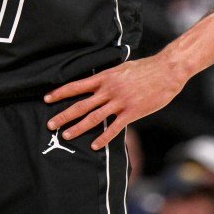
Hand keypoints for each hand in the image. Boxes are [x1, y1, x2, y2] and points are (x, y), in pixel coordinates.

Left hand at [44, 55, 187, 149]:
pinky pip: (114, 128)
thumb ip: (109, 77)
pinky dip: (103, 138)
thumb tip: (98, 81)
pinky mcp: (132, 112)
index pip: (77, 85)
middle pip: (81, 104)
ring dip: (78, 128)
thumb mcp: (123, 68)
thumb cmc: (146, 68)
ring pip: (94, 117)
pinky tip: (94, 145)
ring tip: (66, 135)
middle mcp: (109, 90)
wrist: (167, 70)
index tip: (47, 99)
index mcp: (105, 77)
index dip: (61, 92)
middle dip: (64, 115)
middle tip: (50, 124)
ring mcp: (120, 102)